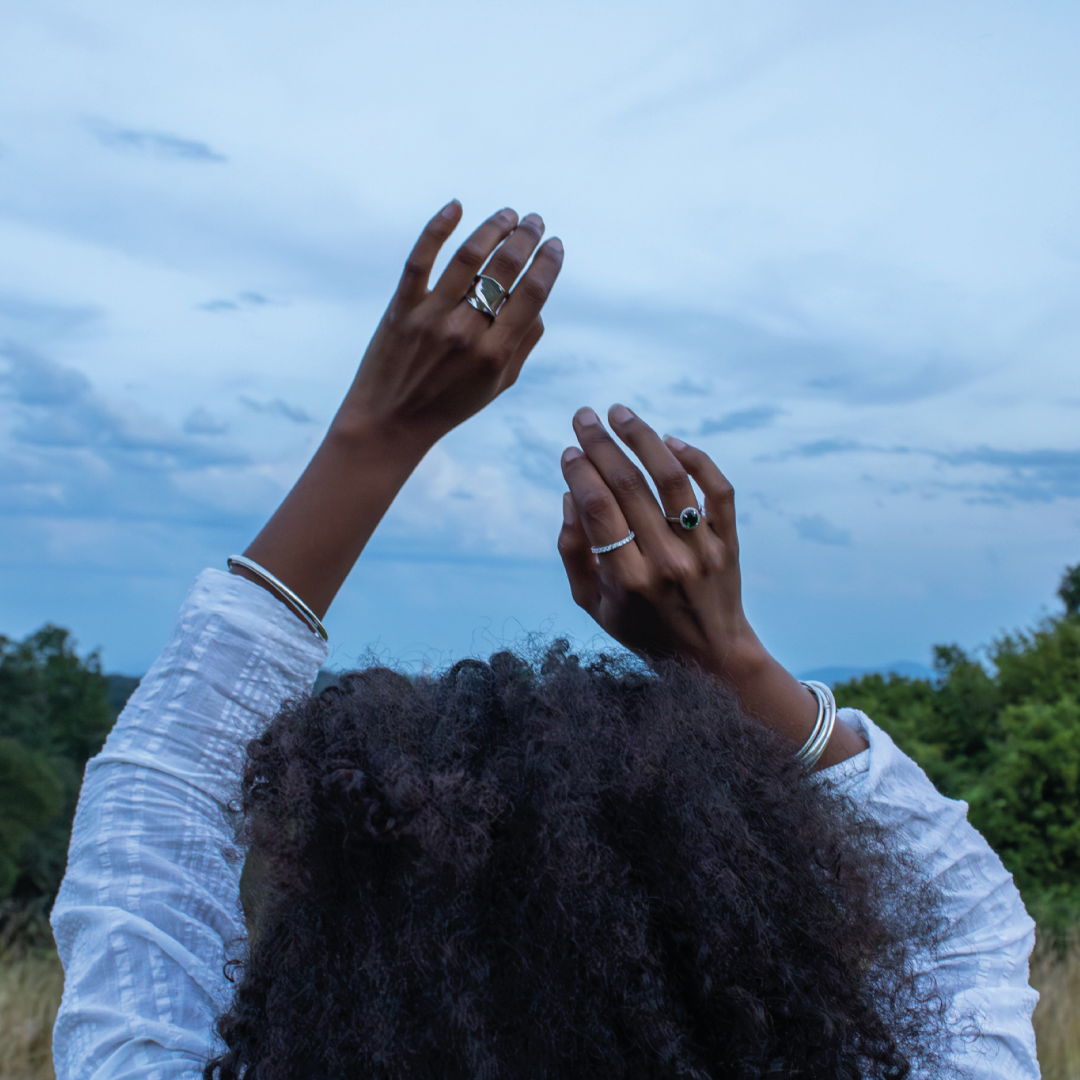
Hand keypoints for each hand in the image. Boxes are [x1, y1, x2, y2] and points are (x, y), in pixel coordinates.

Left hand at [236, 202, 562, 621]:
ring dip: (493, 228)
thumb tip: (539, 305)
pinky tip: (456, 207)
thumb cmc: (447, 406)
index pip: (531, 295)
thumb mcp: (497, 387)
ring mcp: (430, 317)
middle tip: (536, 221)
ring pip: (467, 257)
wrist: (389, 423)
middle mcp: (465, 331)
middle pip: (504, 269)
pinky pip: (419, 259)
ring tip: (508, 214)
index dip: (548, 264)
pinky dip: (437, 228)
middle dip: (526, 238)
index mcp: (494, 354)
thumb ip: (523, 346)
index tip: (556, 245)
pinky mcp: (400, 308)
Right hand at [558, 404, 756, 675]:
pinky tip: (669, 442)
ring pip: (673, 478)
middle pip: (630, 486)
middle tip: (584, 416)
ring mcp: (703, 551)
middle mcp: (667, 562)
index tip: (568, 450)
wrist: (709, 655)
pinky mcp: (729, 543)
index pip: (599, 508)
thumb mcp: (593, 604)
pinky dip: (696, 459)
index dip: (580, 471)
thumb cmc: (641, 627)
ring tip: (620, 413)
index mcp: (628, 580)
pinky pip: (717, 490)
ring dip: (643, 438)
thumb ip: (573, 553)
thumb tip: (569, 495)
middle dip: (601, 444)